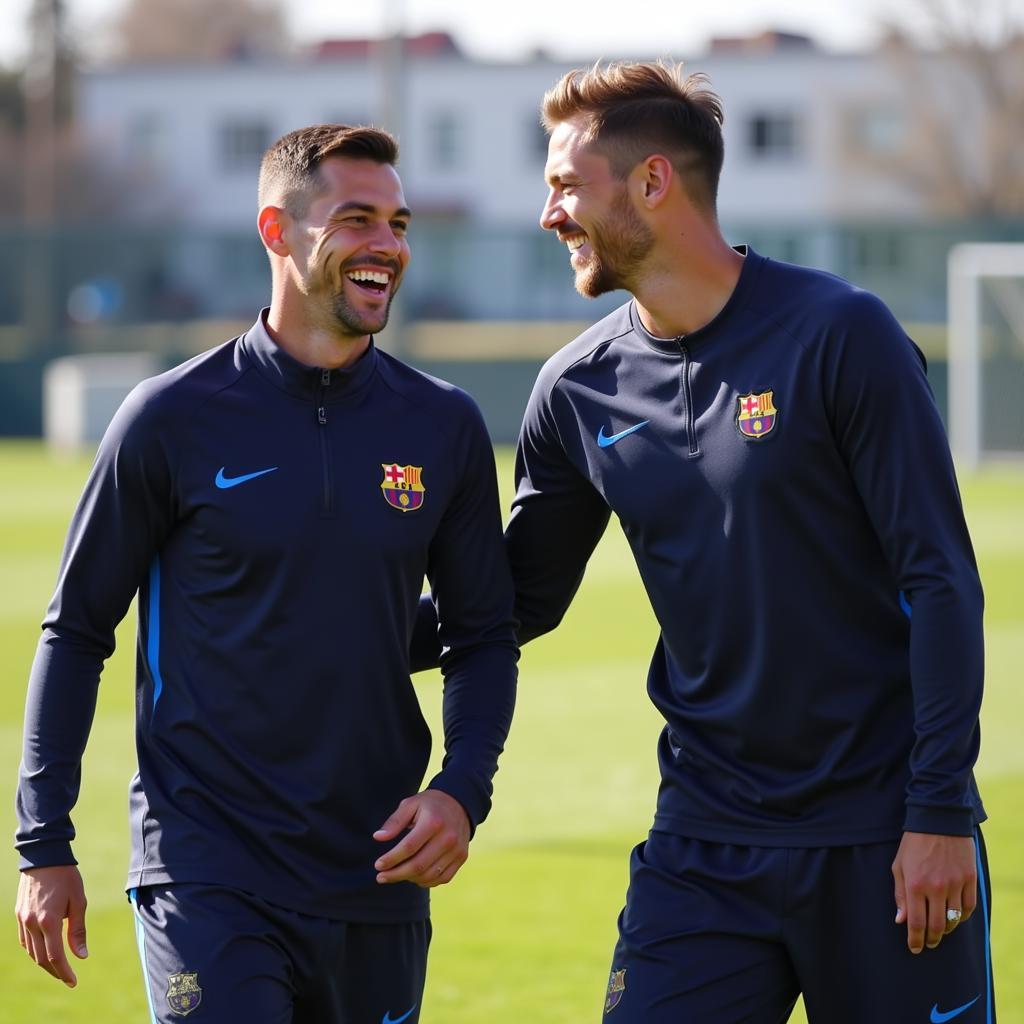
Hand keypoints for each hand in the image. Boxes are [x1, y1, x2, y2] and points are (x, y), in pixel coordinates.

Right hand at [15, 865, 88, 986]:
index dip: (64, 972)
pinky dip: (34, 950)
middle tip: (68, 978)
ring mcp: (23, 920)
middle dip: (55, 971)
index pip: (55, 956)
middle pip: (41, 958)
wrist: (44, 857)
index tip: (74, 981)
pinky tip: (43, 951)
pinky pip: (24, 940)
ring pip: (31, 952)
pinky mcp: (19, 915)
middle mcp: (32, 924)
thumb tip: (81, 955)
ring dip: (44, 963)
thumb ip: (78, 930)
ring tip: (58, 967)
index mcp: (49, 921)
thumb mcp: (79, 901)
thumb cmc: (66, 877)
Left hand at [373, 789, 470, 887]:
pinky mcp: (462, 857)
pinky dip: (426, 882)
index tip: (378, 865)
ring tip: (397, 874)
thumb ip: (394, 821)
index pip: (408, 848)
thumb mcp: (410, 804)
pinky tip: (414, 877)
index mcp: (433, 822)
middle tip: (381, 877)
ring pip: (429, 876)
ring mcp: (457, 850)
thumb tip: (378, 837)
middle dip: (396, 874)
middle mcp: (447, 838)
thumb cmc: (430, 805)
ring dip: (409, 879)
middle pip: (418, 865)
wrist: (459, 803)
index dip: (391, 859)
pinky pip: (442, 878)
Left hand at [892, 832, 976, 953]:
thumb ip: (900, 895)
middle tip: (929, 944)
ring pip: (954, 919)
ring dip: (947, 930)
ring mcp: (955, 884)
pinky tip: (955, 918)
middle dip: (932, 939)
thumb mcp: (899, 866)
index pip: (916, 922)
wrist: (938, 821)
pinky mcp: (969, 879)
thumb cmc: (914, 844)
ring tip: (941, 932)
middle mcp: (936, 888)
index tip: (915, 949)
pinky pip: (969, 907)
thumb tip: (901, 921)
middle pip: (937, 926)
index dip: (915, 939)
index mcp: (915, 885)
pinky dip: (962, 917)